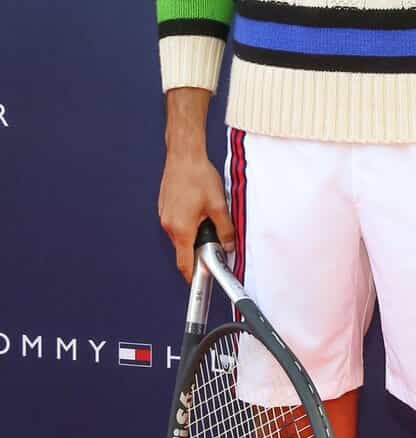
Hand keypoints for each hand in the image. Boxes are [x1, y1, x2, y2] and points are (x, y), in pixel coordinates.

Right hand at [158, 151, 234, 280]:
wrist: (184, 156)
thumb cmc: (198, 177)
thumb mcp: (219, 205)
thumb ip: (225, 230)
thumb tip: (228, 246)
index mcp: (181, 229)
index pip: (184, 262)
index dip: (193, 275)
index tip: (200, 281)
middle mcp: (169, 225)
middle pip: (184, 249)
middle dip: (199, 249)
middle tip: (216, 241)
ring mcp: (165, 216)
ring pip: (181, 236)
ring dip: (194, 234)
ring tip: (208, 217)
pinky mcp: (165, 208)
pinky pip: (176, 224)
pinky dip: (188, 224)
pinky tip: (199, 208)